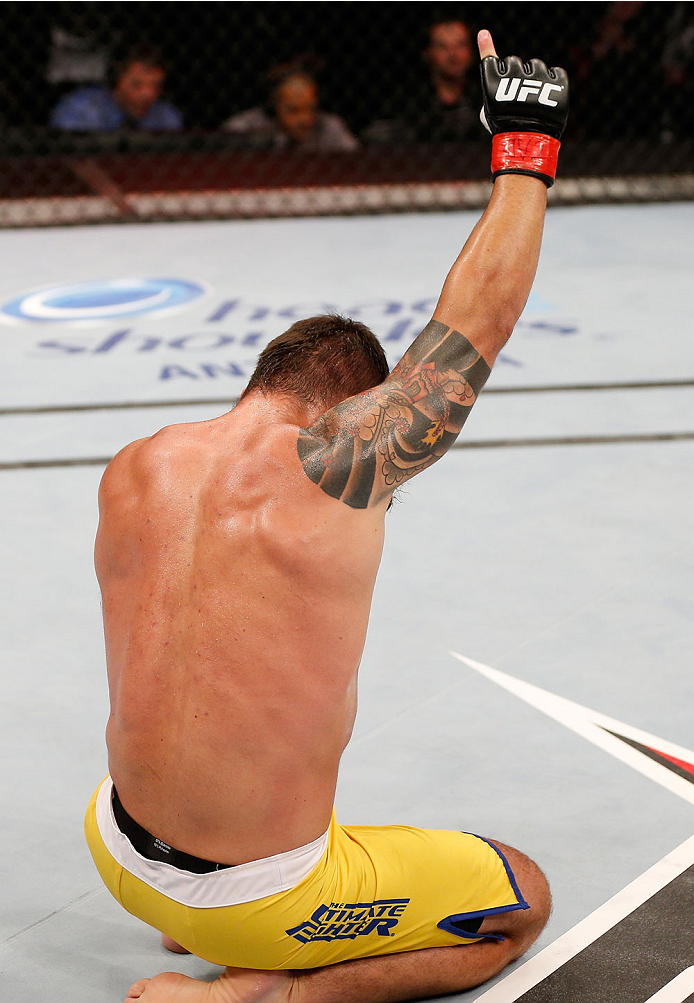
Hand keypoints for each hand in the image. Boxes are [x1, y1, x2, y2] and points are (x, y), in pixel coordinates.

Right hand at [476, 28, 568, 186]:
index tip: (484, 34)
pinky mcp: (557, 85)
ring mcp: (537, 79)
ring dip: (535, 77)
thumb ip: (493, 91)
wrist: (527, 147)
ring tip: (534, 98)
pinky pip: (557, 72)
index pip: (490, 58)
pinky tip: (548, 95)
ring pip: (536, 65)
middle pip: (515, 61)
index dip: (487, 49)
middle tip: (518, 94)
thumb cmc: (503, 129)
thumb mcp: (488, 112)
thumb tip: (496, 72)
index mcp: (494, 84)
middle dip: (516, 74)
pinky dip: (553, 81)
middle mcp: (515, 77)